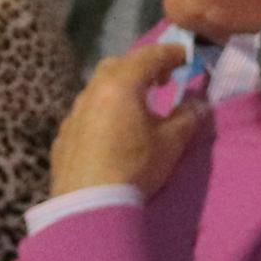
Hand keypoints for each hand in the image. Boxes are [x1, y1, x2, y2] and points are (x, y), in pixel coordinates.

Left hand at [50, 38, 210, 199]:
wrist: (88, 207)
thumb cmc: (134, 169)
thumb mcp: (170, 144)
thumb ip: (187, 118)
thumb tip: (198, 104)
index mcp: (120, 87)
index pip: (148, 57)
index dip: (170, 53)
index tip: (186, 57)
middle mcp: (92, 94)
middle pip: (116, 66)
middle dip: (141, 67)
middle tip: (161, 81)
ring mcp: (73, 116)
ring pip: (96, 90)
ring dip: (118, 91)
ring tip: (137, 108)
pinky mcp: (63, 138)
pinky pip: (85, 115)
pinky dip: (102, 113)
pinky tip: (111, 133)